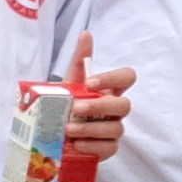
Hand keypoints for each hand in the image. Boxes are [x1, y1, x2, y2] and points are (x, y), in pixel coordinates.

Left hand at [59, 32, 133, 162]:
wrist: (53, 131)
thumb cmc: (67, 103)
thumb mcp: (70, 81)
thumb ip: (80, 59)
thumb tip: (86, 33)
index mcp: (110, 89)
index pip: (128, 77)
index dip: (113, 78)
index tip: (90, 82)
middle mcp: (115, 109)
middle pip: (124, 105)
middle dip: (100, 106)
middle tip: (77, 108)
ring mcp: (114, 129)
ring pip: (115, 128)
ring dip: (91, 128)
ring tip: (68, 129)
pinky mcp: (107, 148)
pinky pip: (109, 148)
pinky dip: (92, 146)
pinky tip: (77, 144)